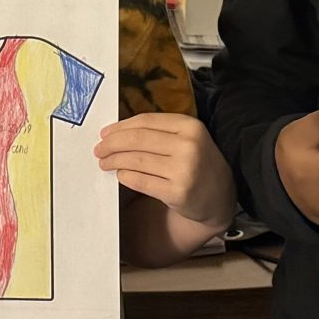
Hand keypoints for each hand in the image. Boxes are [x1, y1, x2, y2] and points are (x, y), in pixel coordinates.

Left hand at [97, 112, 232, 227]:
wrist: (220, 197)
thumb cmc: (196, 163)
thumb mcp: (187, 139)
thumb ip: (158, 132)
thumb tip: (114, 132)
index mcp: (190, 126)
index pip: (146, 121)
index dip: (120, 127)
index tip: (104, 133)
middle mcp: (189, 146)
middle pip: (138, 140)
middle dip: (112, 144)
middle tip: (98, 149)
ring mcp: (185, 170)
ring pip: (136, 161)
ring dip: (114, 161)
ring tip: (104, 162)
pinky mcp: (178, 192)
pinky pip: (141, 181)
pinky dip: (125, 177)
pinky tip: (120, 175)